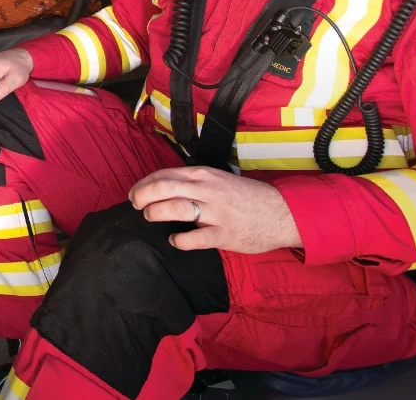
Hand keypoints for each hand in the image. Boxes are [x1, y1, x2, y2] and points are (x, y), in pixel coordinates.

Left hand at [129, 166, 302, 252]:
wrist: (281, 213)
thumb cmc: (245, 197)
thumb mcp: (218, 181)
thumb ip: (193, 183)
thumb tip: (162, 189)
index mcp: (203, 175)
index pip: (164, 175)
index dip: (144, 184)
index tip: (134, 193)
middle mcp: (207, 190)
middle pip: (163, 188)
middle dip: (142, 196)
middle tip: (135, 205)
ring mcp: (216, 212)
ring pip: (175, 208)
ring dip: (156, 213)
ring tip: (150, 217)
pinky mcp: (224, 234)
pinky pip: (195, 238)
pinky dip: (180, 240)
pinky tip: (175, 240)